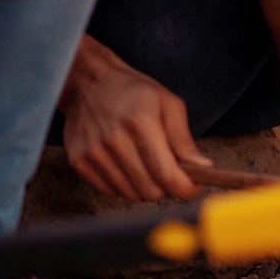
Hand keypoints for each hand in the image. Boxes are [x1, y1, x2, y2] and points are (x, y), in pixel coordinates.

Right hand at [58, 35, 210, 201]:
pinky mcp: (78, 161)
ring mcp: (93, 153)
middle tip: (169, 170)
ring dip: (145, 187)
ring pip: (130, 194)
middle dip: (166, 186)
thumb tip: (202, 167)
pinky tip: (127, 165)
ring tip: (146, 164)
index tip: (193, 187)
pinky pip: (109, 191)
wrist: (89, 84)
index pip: (165, 173)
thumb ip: (184, 139)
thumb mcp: (169, 104)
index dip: (184, 188)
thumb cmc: (135, 93)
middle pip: (149, 189)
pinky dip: (124, 185)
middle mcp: (114, 140)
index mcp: (141, 123)